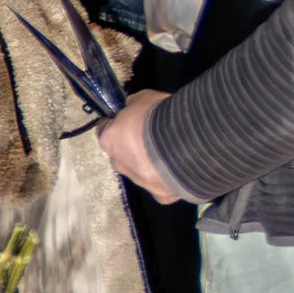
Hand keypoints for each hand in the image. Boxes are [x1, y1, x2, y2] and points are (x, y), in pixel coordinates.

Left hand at [100, 87, 192, 203]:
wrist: (187, 144)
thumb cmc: (159, 116)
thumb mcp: (143, 98)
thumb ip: (133, 106)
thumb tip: (131, 107)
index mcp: (109, 140)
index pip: (106, 131)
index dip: (118, 125)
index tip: (130, 120)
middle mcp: (119, 164)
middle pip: (122, 154)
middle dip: (133, 147)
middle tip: (154, 137)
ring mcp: (139, 182)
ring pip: (141, 172)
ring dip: (151, 164)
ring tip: (173, 153)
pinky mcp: (160, 194)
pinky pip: (161, 188)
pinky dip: (168, 181)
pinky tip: (180, 172)